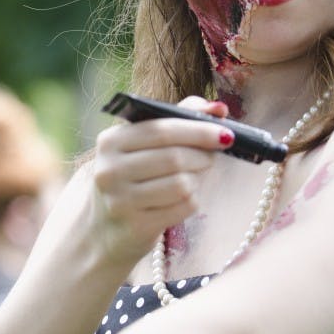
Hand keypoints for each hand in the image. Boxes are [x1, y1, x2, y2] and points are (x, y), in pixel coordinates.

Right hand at [89, 96, 232, 264]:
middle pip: (174, 157)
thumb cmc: (134, 174)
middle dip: (203, 156)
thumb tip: (218, 108)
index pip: (161, 129)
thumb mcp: (144, 143)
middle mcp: (110, 170)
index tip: (226, 133)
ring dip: (197, 180)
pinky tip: (184, 198)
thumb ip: (179, 117)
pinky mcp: (136, 226)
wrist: (108, 225)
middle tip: (212, 156)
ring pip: (182, 184)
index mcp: (110, 141)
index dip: (198, 130)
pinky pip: (183, 207)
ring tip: (194, 177)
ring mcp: (121, 200)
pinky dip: (193, 201)